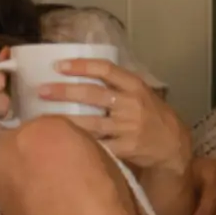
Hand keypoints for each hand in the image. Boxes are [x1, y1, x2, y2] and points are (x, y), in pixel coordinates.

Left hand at [39, 57, 192, 183]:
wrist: (173, 147)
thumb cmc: (152, 117)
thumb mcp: (142, 94)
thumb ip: (118, 86)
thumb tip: (81, 75)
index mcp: (135, 86)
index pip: (106, 69)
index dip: (81, 66)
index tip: (58, 66)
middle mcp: (131, 103)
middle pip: (93, 94)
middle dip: (64, 91)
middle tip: (42, 90)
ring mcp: (128, 127)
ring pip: (91, 122)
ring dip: (66, 119)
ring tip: (44, 117)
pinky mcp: (126, 148)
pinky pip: (99, 146)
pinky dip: (81, 143)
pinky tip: (64, 141)